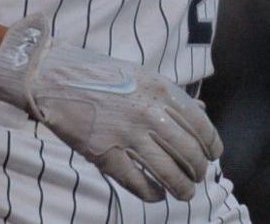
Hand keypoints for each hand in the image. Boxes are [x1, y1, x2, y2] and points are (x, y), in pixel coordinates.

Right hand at [0, 14, 221, 201]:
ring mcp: (127, 135)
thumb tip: (202, 110)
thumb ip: (172, 95)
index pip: (201, 125)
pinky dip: (152, 194)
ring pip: (168, 172)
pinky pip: (138, 183)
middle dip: (198, 170)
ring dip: (182, 187)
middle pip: (189, 152)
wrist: (56, 77)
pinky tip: (157, 195)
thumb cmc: (101, 75)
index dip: (212, 145)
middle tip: (198, 178)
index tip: (214, 156)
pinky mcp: (105, 154)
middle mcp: (150, 112)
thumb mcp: (143, 76)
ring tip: (185, 193)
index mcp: (161, 90)